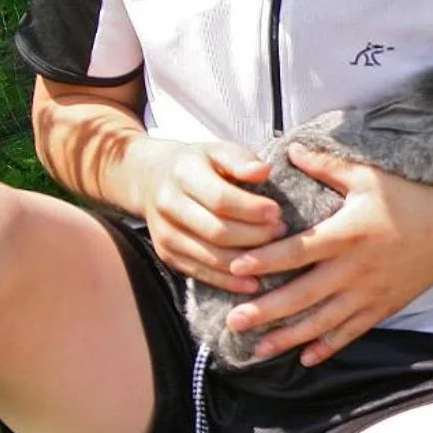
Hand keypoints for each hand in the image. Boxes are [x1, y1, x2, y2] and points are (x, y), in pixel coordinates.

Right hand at [131, 139, 282, 290]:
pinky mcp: (166, 254)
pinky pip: (199, 273)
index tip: (277, 212)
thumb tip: (263, 171)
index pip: (220, 198)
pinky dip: (228, 282)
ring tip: (273, 256)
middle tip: (280, 232)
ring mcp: (164, 233)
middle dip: (254, 236)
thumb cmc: (198, 165)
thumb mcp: (217, 151)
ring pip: (210, 257)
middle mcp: (168, 205)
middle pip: (217, 231)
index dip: (252, 209)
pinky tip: (252, 282)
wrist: (151, 179)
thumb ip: (240, 159)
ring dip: (245, 261)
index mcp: (182, 174)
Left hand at [222, 143, 432, 363]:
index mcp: (347, 234)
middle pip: (303, 295)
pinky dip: (328, 347)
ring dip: (288, 337)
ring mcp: (369, 293)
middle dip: (267, 311)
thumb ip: (327, 166)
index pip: (298, 250)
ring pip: (322, 322)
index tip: (237, 267)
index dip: (266, 259)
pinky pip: (351, 332)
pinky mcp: (382, 307)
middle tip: (234, 321)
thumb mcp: (369, 177)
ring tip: (257, 349)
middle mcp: (354, 269)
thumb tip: (290, 149)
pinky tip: (305, 359)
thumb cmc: (410, 200)